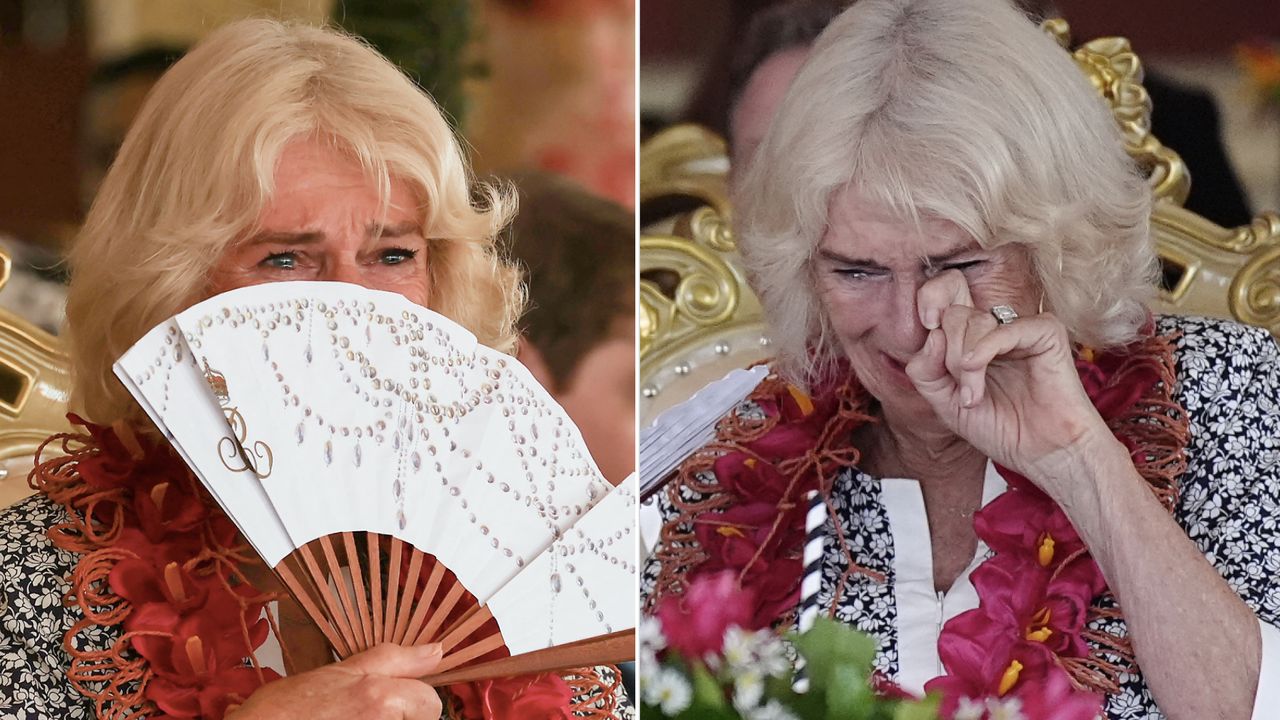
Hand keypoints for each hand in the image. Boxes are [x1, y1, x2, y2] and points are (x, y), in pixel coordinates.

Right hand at [226, 643, 443, 719]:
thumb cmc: (283, 711)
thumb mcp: (338, 672)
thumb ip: (393, 661)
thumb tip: (436, 651)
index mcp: (379, 696)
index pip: (429, 702)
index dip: (411, 700)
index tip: (392, 702)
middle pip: (420, 719)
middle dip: (399, 717)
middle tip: (359, 715)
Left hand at [904, 271, 1111, 495]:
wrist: (1042, 453)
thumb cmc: (1000, 428)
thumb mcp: (945, 403)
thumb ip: (925, 370)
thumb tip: (931, 334)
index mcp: (969, 337)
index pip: (943, 294)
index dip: (928, 300)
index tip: (925, 323)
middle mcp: (994, 328)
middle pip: (954, 313)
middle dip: (947, 354)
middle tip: (960, 388)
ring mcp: (1019, 328)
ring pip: (974, 320)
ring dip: (964, 363)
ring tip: (974, 396)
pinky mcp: (1045, 332)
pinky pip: (1004, 328)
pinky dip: (984, 349)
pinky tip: (976, 370)